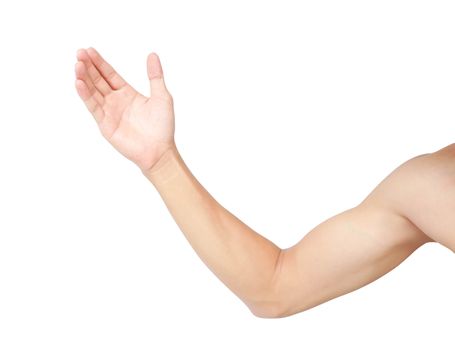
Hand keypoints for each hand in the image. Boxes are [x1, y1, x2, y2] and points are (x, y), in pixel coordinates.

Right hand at [74, 47, 175, 171]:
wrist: (159, 151)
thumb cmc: (163, 127)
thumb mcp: (161, 97)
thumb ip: (155, 76)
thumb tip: (153, 55)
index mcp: (128, 94)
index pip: (110, 75)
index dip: (99, 63)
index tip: (89, 50)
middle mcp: (116, 102)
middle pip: (98, 81)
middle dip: (88, 67)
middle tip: (79, 52)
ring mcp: (110, 113)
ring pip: (93, 92)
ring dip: (84, 78)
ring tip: (77, 64)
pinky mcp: (105, 125)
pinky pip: (94, 107)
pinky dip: (86, 95)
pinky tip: (79, 83)